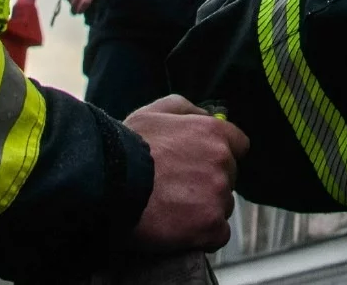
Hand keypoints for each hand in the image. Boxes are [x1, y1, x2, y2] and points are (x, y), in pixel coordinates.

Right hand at [125, 95, 248, 251]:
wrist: (107, 184)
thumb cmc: (127, 146)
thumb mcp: (155, 111)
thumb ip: (187, 109)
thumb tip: (205, 115)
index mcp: (214, 132)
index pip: (239, 146)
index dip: (218, 156)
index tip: (200, 166)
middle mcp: (222, 161)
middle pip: (228, 178)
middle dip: (209, 183)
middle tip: (179, 190)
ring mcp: (217, 194)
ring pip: (223, 206)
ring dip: (205, 209)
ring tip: (174, 210)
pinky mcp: (209, 225)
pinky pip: (219, 234)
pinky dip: (204, 236)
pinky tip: (182, 231)